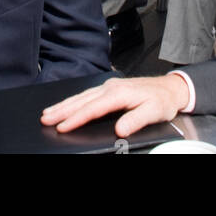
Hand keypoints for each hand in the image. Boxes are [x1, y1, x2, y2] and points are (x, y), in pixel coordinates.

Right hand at [40, 74, 189, 137]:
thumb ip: (135, 120)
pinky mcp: (109, 88)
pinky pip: (86, 94)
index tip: (62, 127)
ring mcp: (108, 86)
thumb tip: (119, 129)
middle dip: (62, 110)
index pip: (92, 108)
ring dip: (64, 104)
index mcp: (118, 93)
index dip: (76, 118)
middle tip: (45, 118)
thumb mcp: (153, 112)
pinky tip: (67, 104)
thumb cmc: (162, 101)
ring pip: (81, 96)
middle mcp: (110, 87)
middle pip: (81, 100)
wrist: (170, 88)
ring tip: (49, 112)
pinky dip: (74, 100)